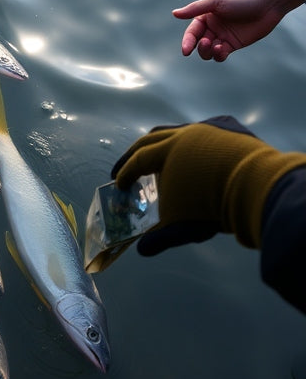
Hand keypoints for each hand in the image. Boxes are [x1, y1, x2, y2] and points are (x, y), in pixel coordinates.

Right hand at [111, 117, 305, 254]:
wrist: (259, 187)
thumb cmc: (213, 206)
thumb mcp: (183, 225)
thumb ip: (162, 236)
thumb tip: (143, 249)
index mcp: (166, 152)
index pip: (138, 161)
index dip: (126, 173)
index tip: (119, 183)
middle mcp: (184, 135)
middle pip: (151, 139)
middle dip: (134, 154)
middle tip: (125, 166)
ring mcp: (207, 129)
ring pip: (176, 130)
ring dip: (162, 143)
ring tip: (157, 154)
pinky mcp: (228, 128)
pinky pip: (204, 130)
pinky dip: (192, 142)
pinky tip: (194, 151)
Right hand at [173, 0, 303, 61]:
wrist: (267, 4)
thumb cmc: (242, 0)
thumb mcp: (216, 2)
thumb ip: (195, 8)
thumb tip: (174, 13)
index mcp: (206, 18)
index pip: (192, 33)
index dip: (188, 42)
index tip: (186, 50)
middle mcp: (213, 28)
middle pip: (198, 44)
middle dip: (200, 47)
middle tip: (208, 42)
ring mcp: (222, 37)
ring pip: (208, 52)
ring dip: (208, 52)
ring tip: (217, 46)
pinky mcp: (233, 45)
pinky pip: (220, 55)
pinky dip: (218, 55)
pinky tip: (222, 50)